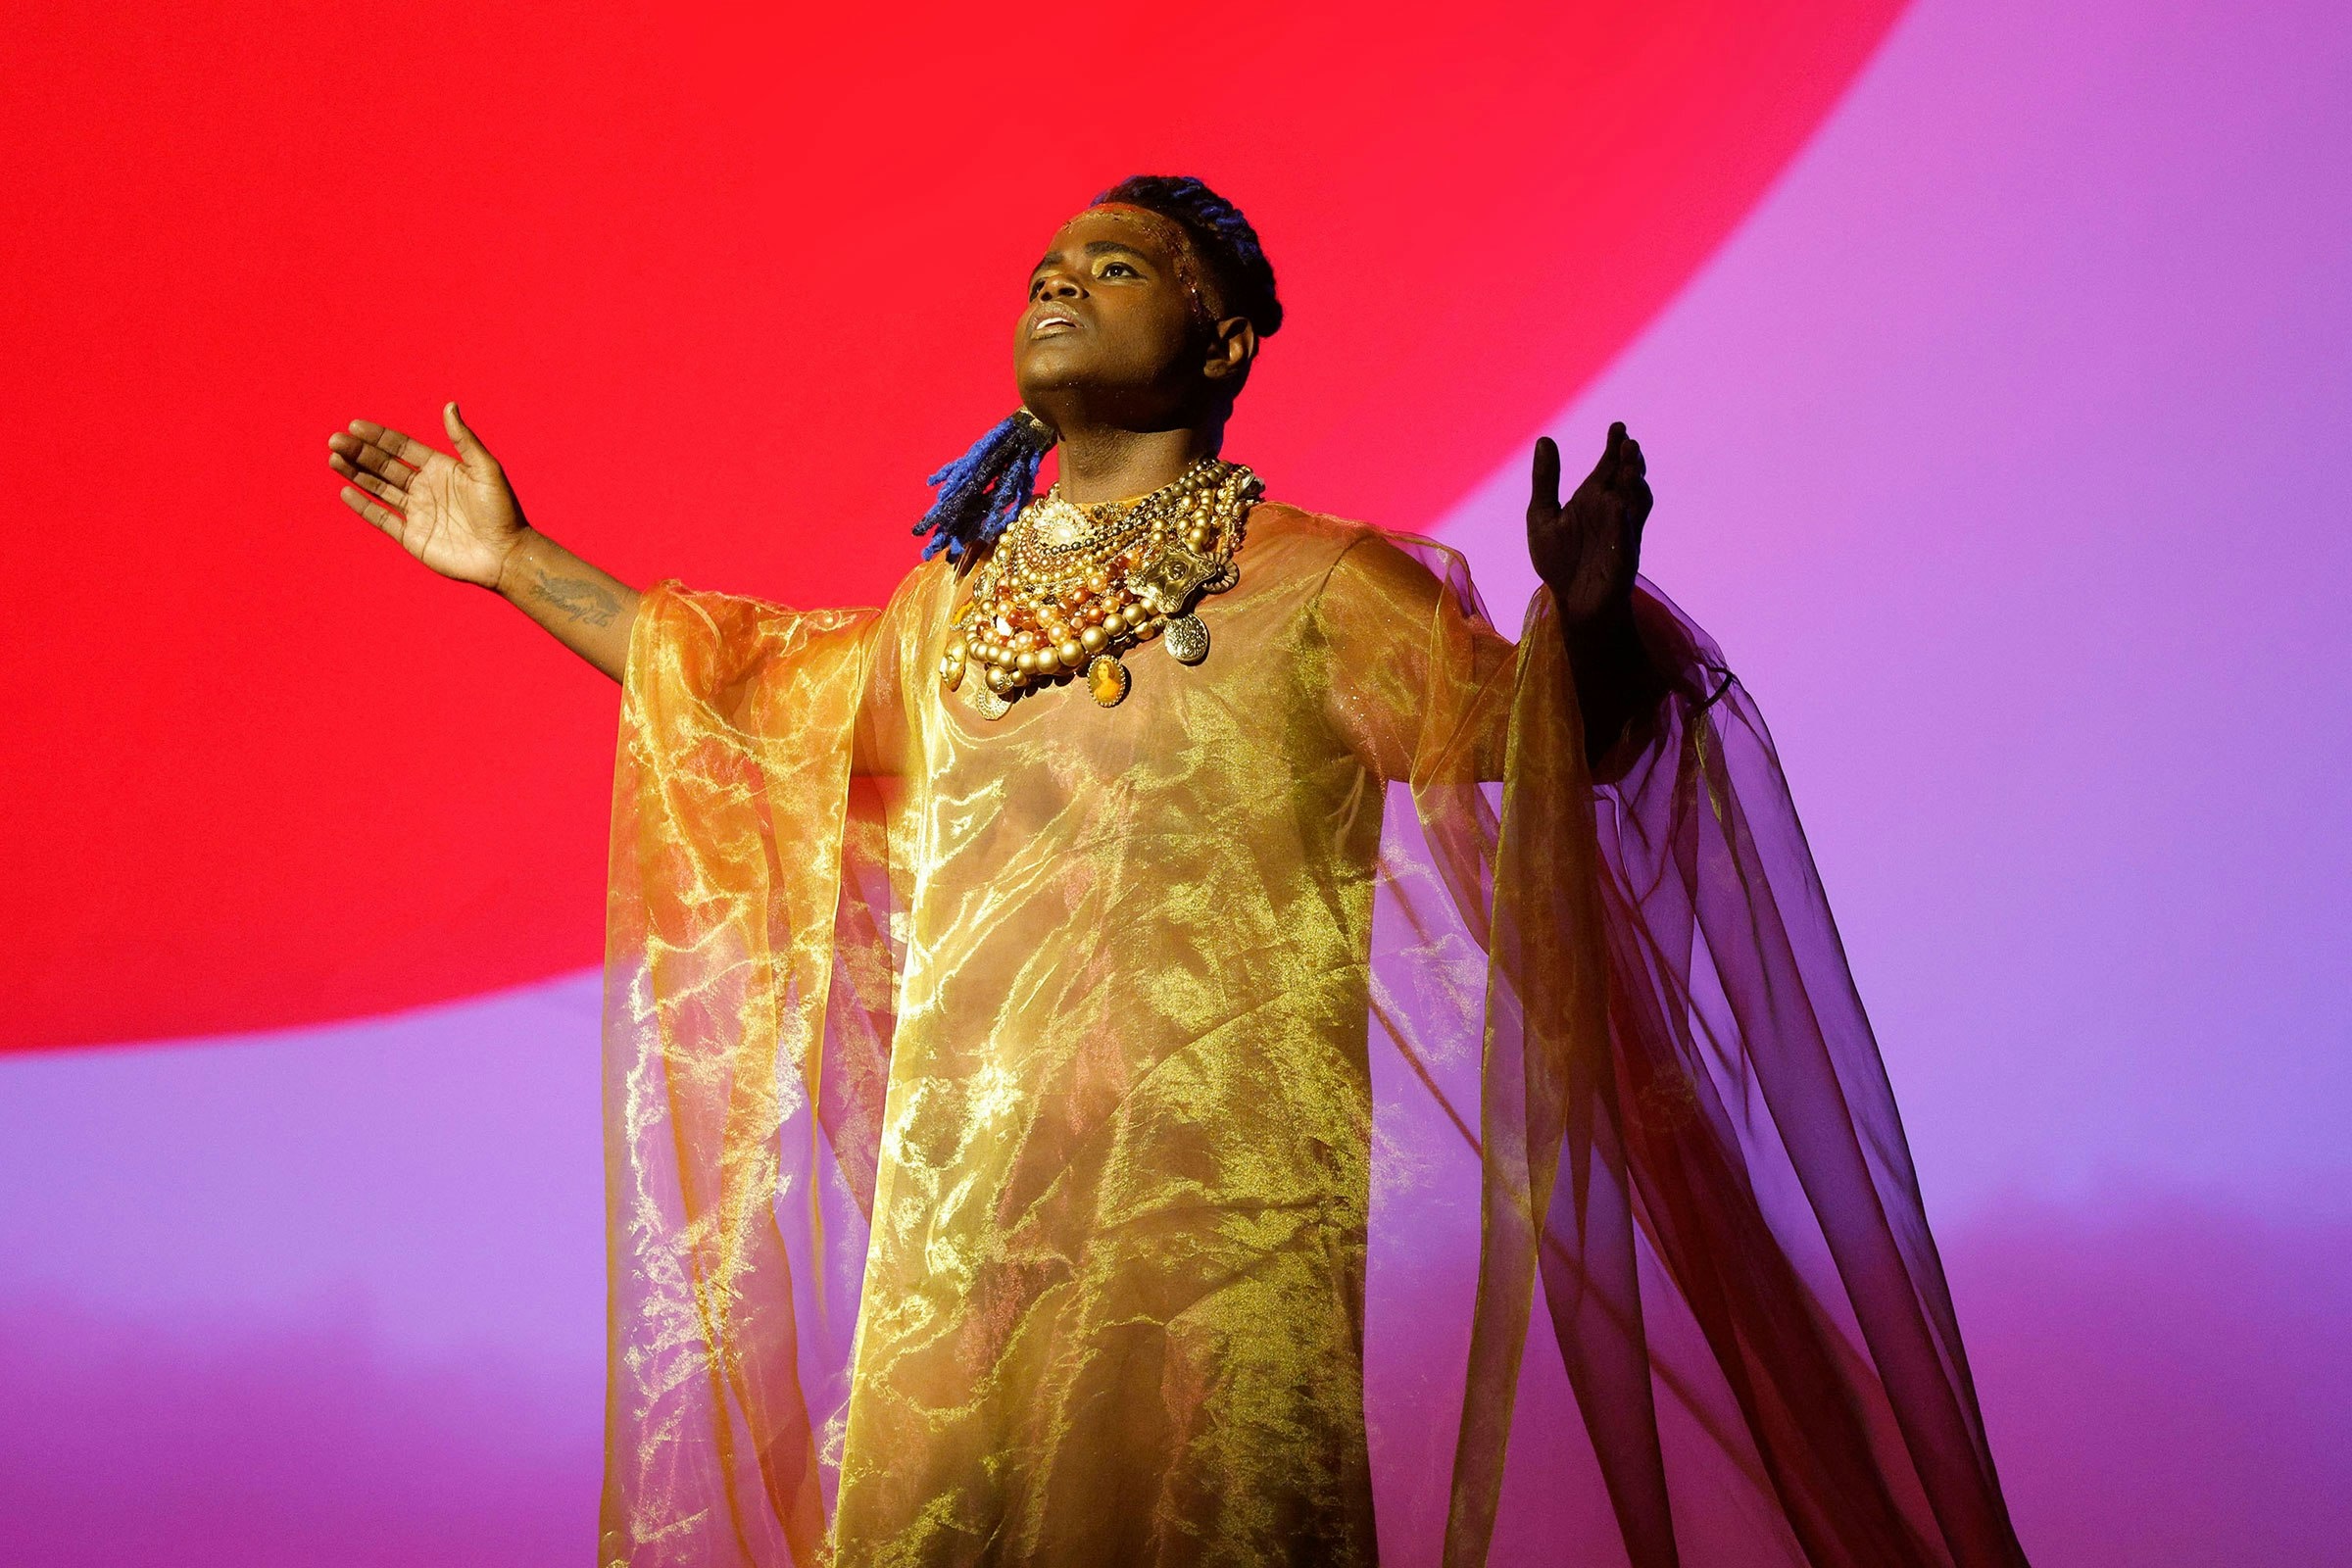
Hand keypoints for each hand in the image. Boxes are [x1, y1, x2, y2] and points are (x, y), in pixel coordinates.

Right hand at [327, 403, 525, 588]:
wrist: (506, 555)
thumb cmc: (502, 510)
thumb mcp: (486, 469)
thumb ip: (464, 440)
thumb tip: (449, 405)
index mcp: (440, 468)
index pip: (402, 447)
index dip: (379, 437)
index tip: (355, 426)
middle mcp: (425, 488)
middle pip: (384, 466)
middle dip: (360, 452)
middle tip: (335, 440)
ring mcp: (417, 513)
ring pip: (379, 489)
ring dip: (356, 474)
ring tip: (333, 458)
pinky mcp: (412, 537)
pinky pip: (382, 519)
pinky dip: (364, 507)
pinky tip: (346, 492)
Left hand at [1527, 421, 1651, 632]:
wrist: (1573, 601)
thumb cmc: (1559, 560)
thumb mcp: (1542, 516)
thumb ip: (1545, 480)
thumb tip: (1546, 439)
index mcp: (1593, 498)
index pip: (1608, 466)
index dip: (1615, 446)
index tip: (1618, 427)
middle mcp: (1611, 509)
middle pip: (1627, 477)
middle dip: (1629, 459)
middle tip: (1627, 443)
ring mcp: (1621, 529)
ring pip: (1637, 499)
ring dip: (1636, 482)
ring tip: (1630, 465)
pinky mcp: (1623, 553)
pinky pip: (1627, 532)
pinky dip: (1624, 518)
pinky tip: (1618, 502)